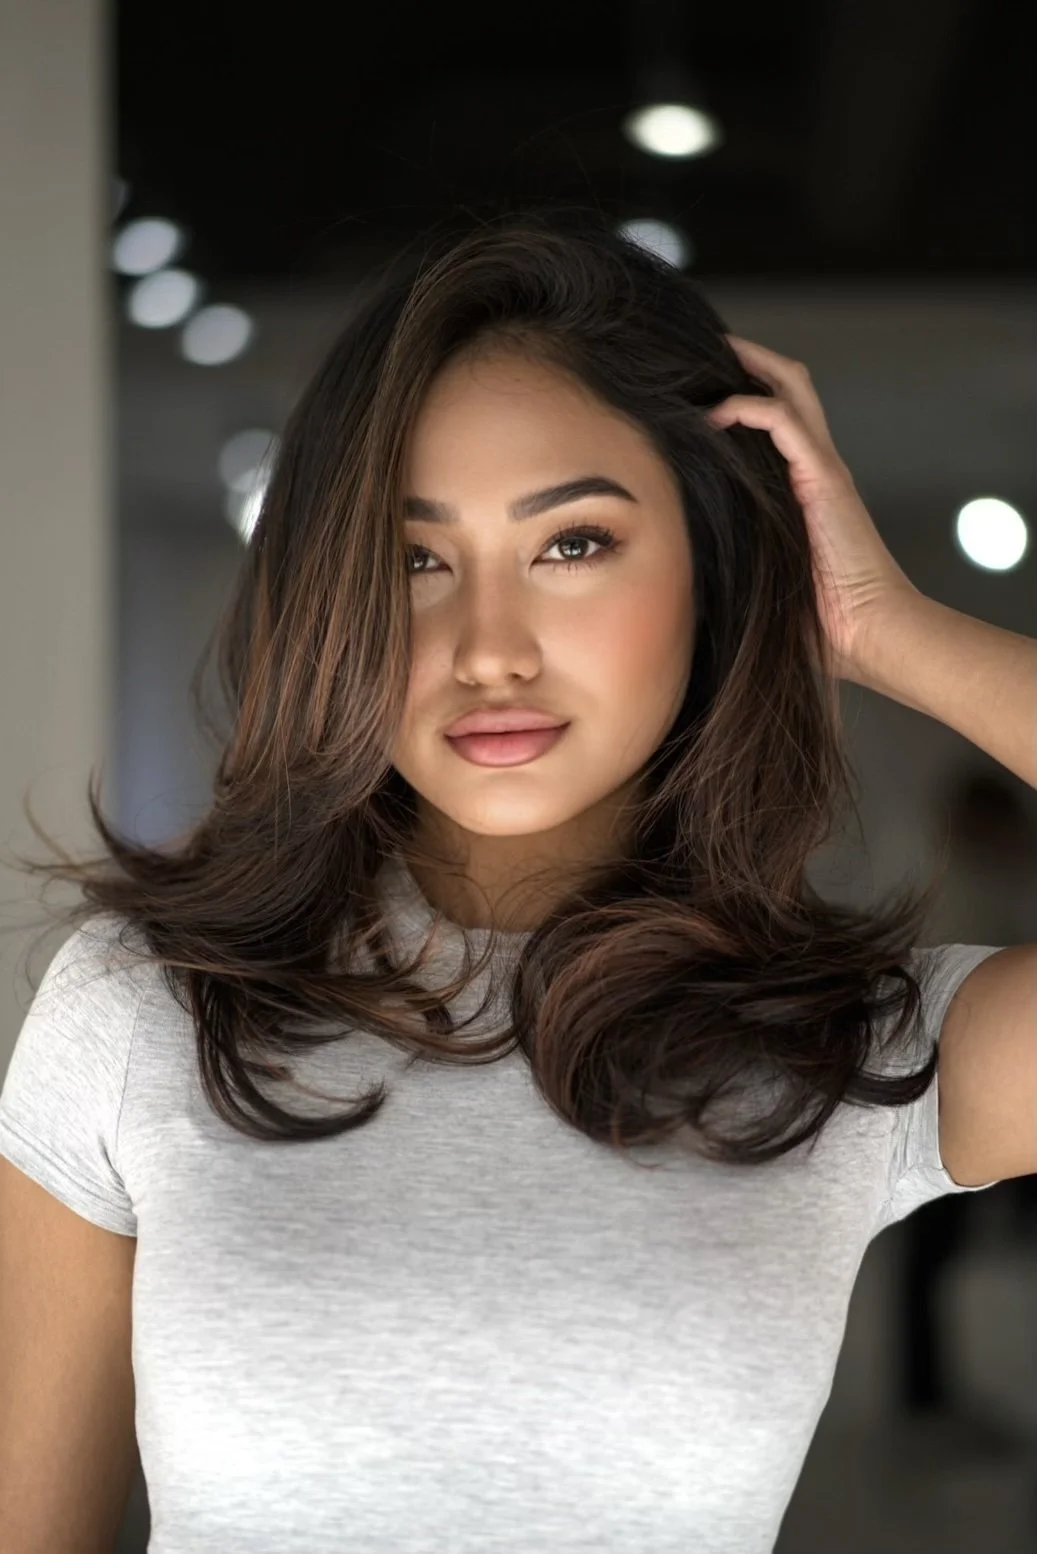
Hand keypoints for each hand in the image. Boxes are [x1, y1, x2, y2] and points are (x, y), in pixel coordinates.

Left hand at [705, 334, 919, 680]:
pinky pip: (786, 421)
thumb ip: (725, 557)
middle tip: (700, 349)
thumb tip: (666, 568)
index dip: (740, 392)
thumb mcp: (756, 579)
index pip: (775, 417)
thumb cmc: (816, 622)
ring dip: (749, 366)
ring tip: (707, 356)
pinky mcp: (824, 478)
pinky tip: (716, 411)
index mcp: (802, 487)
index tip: (694, 389)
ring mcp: (822, 468)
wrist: (869, 634)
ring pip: (790, 388)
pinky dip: (750, 406)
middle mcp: (814, 467)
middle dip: (746, 359)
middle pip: (787, 386)